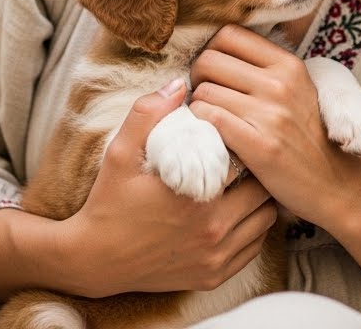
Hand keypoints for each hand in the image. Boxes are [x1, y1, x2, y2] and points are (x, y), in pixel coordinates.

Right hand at [66, 79, 276, 296]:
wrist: (95, 259)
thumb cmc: (109, 203)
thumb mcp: (121, 153)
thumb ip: (149, 114)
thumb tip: (179, 84)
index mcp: (197, 198)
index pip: (245, 160)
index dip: (243, 145)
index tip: (232, 138)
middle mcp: (213, 230)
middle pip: (262, 189)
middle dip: (256, 171)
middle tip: (242, 159)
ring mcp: (217, 257)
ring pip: (265, 220)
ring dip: (258, 200)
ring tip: (242, 185)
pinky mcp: (214, 276)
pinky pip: (254, 247)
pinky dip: (252, 229)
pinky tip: (236, 214)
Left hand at [188, 25, 360, 224]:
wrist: (337, 182)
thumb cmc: (309, 136)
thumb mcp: (299, 90)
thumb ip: (265, 68)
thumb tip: (217, 51)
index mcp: (289, 65)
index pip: (229, 35)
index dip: (211, 50)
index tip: (214, 71)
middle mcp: (280, 84)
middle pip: (209, 60)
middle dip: (198, 78)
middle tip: (205, 96)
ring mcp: (271, 114)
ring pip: (204, 92)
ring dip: (198, 106)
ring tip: (210, 119)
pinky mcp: (260, 145)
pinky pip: (210, 118)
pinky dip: (201, 124)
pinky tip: (212, 134)